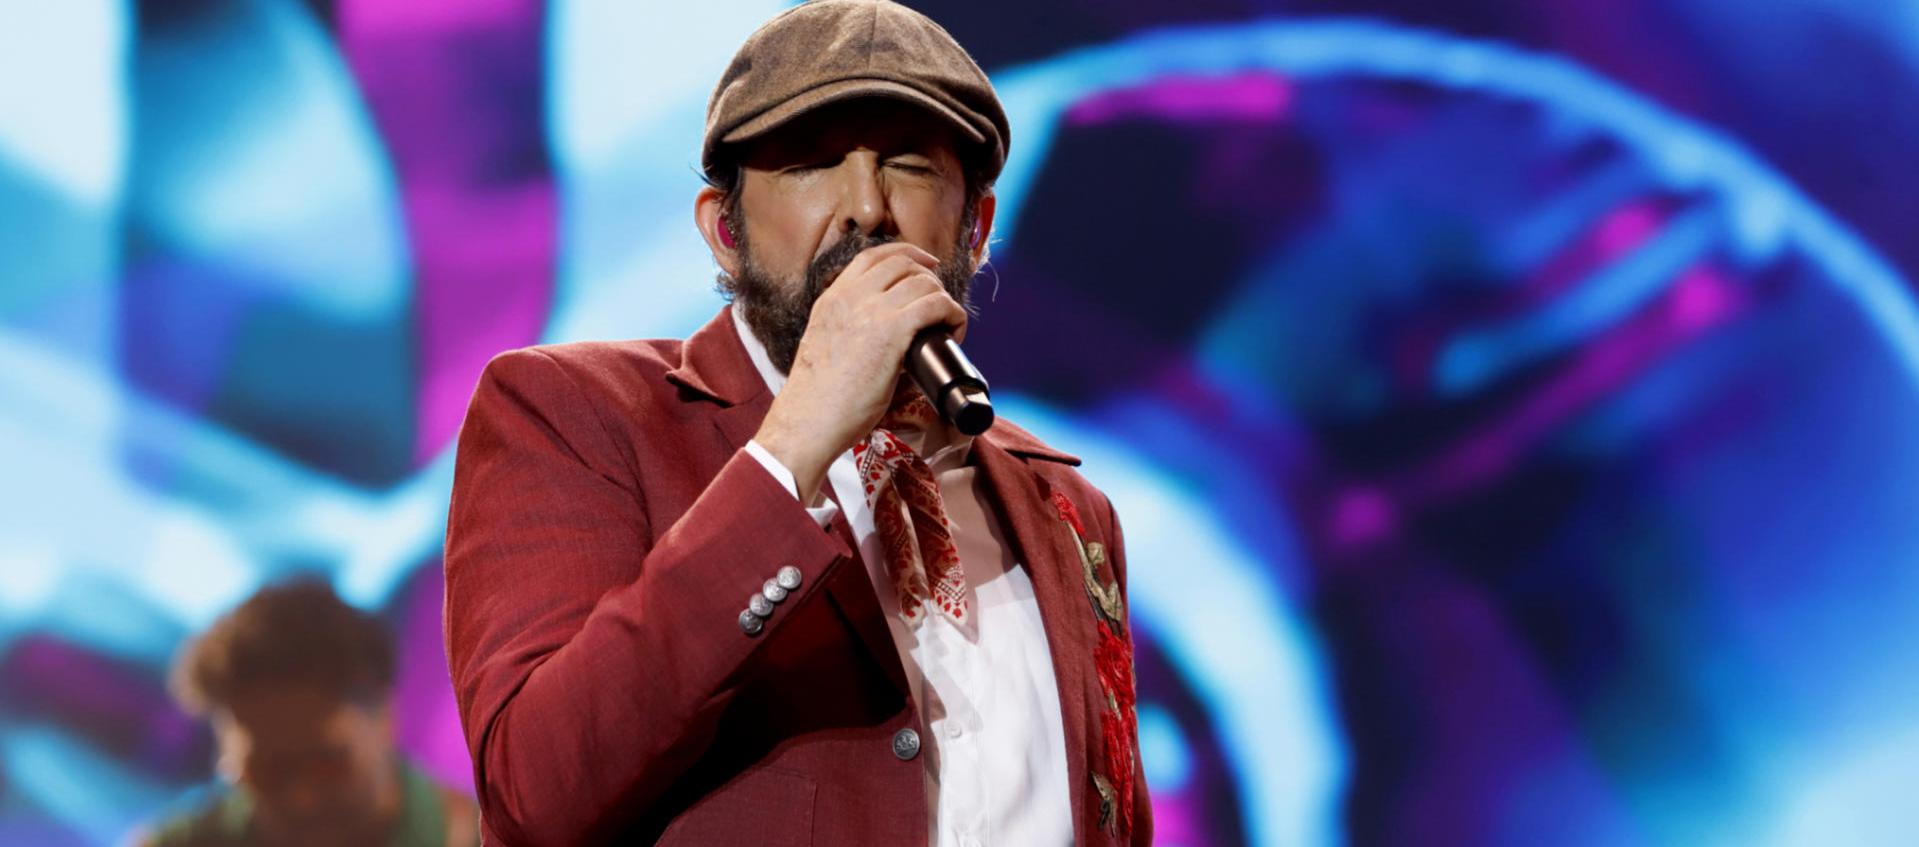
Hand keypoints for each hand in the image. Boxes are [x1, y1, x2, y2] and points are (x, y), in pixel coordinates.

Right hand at [753, 242, 967, 500]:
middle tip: (939, 307)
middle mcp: (850, 297)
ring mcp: (870, 311)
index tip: (925, 268)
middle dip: (929, 279)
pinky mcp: (891, 331)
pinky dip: (952, 314)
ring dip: (943, 299)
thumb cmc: (818, 399)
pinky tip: (954, 331)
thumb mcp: (826, 346)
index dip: (907, 255)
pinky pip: (936, 304)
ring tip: (947, 325)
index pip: (873, 256)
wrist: (808, 421)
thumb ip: (849, 330)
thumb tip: (888, 338)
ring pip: (924, 282)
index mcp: (832, 299)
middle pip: (904, 264)